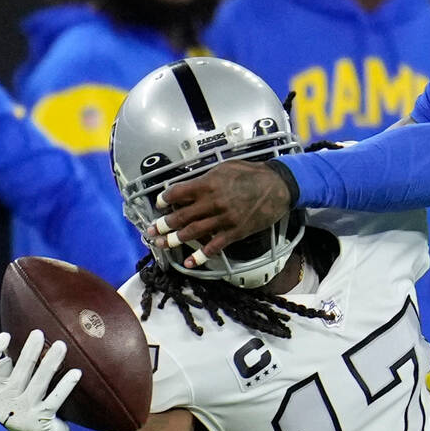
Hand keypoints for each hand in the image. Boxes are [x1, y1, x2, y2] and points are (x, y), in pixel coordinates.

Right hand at [0, 329, 81, 430]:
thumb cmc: (27, 411)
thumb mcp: (12, 396)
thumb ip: (9, 376)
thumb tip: (9, 349)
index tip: (6, 335)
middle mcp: (5, 406)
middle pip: (17, 374)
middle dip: (28, 352)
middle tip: (38, 333)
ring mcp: (24, 415)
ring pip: (39, 383)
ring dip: (50, 363)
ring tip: (61, 346)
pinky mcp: (41, 422)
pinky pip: (56, 399)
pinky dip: (66, 385)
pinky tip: (76, 372)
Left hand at [146, 160, 291, 267]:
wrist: (278, 186)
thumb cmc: (252, 173)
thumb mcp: (225, 168)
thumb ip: (206, 178)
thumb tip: (190, 186)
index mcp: (208, 184)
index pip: (178, 193)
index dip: (165, 200)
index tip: (159, 204)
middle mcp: (212, 202)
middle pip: (180, 216)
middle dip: (163, 225)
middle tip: (150, 232)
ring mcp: (223, 219)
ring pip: (193, 232)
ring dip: (174, 240)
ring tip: (162, 244)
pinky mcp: (235, 232)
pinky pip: (214, 246)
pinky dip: (201, 256)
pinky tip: (190, 262)